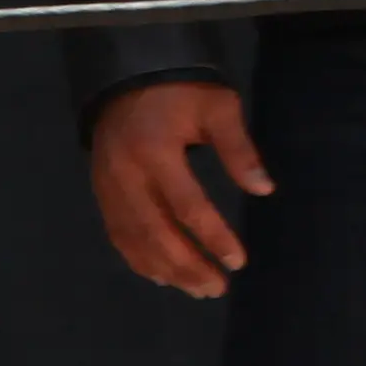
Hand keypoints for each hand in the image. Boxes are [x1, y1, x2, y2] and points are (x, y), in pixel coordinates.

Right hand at [88, 81, 271, 298]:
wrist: (128, 76)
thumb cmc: (181, 91)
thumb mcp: (218, 107)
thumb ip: (239, 149)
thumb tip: (264, 189)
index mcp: (156, 152)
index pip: (187, 206)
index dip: (213, 237)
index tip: (237, 261)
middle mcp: (126, 176)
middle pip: (156, 233)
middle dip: (188, 265)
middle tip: (217, 288)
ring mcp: (108, 187)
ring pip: (134, 240)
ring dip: (165, 269)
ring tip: (197, 289)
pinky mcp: (101, 192)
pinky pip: (118, 234)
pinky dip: (139, 258)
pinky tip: (161, 275)